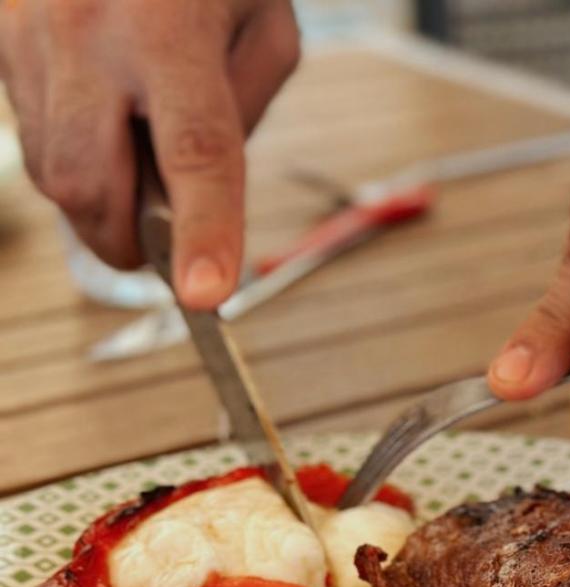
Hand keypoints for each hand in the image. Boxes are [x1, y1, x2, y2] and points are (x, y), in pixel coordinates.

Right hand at [0, 0, 299, 307]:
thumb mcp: (265, 22)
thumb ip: (246, 109)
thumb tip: (198, 190)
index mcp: (168, 26)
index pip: (193, 150)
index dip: (203, 230)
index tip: (205, 295)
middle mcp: (84, 32)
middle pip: (92, 184)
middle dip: (129, 243)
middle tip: (167, 255)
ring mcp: (24, 35)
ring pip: (50, 172)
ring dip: (100, 202)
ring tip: (137, 163)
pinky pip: (28, 136)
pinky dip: (72, 159)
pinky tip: (104, 125)